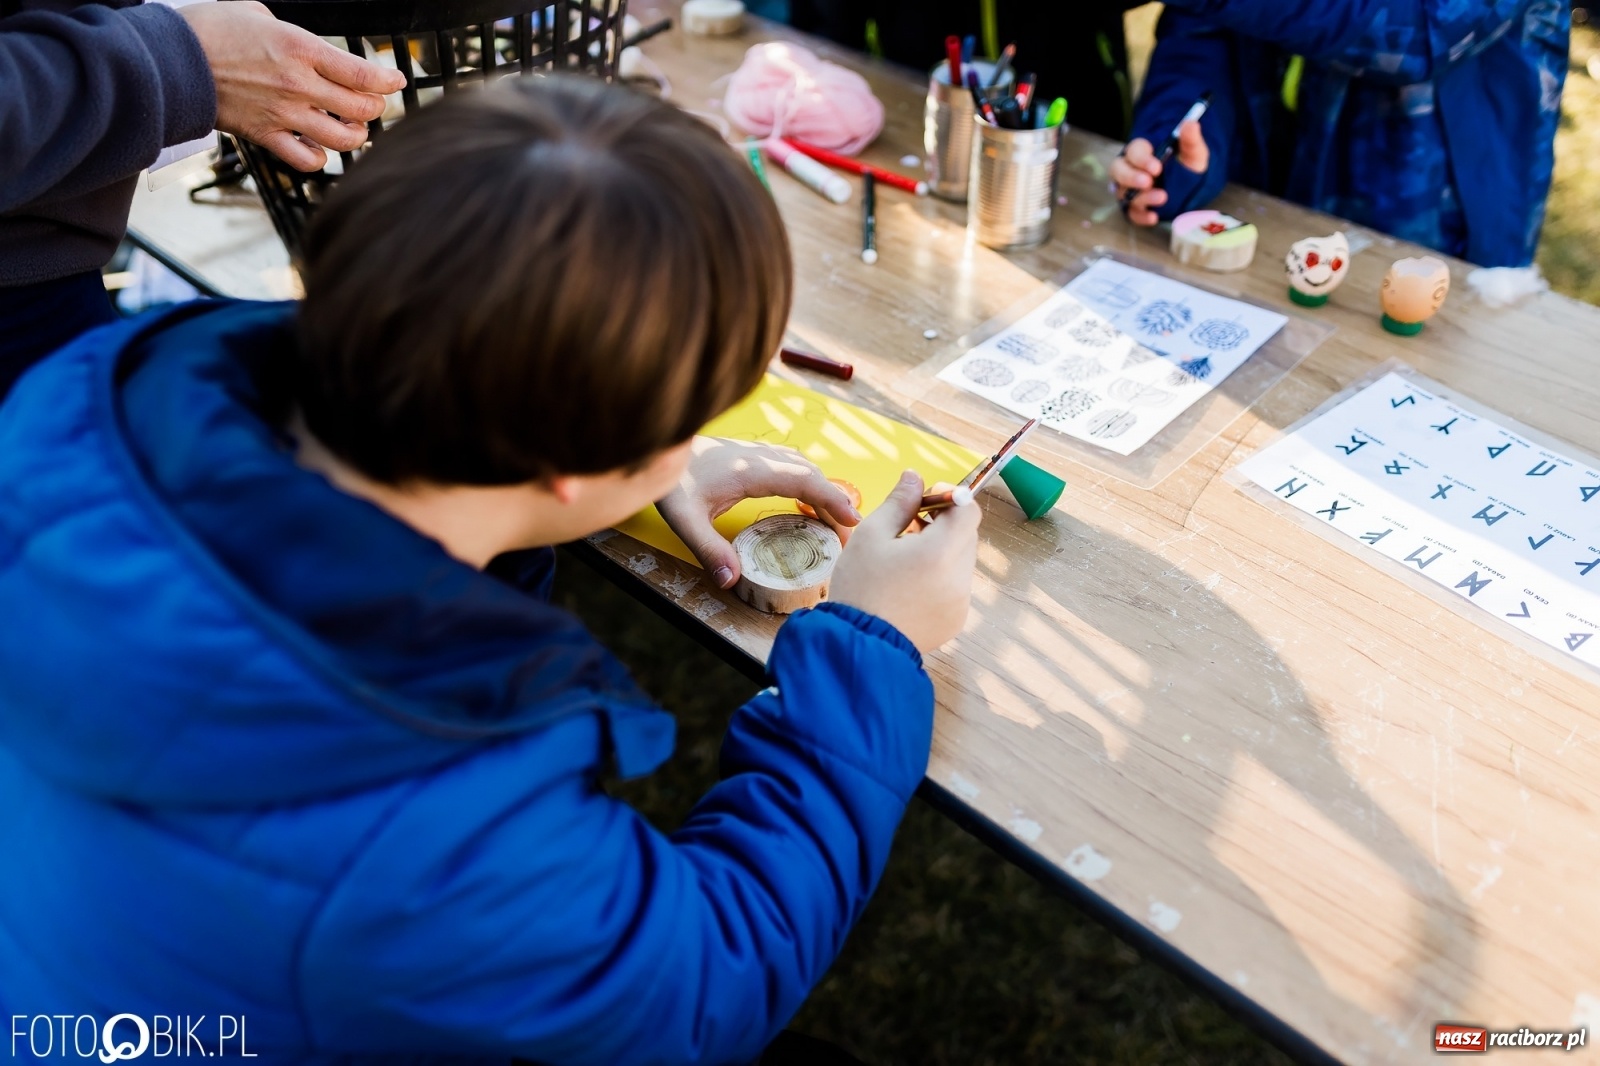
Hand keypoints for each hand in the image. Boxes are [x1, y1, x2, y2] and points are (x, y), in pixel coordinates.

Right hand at [181, 1, 406, 171]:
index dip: (387, 81)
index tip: (395, 81)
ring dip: (357, 136)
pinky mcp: (265, 136)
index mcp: (301, 49)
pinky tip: (320, 148)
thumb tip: (307, 47)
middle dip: (375, 108)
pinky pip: (307, 160)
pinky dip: (321, 158)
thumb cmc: (209, 30)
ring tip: (354, 128)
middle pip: (362, 109)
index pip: (363, 74)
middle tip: (373, 103)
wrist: (171, 59)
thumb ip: (292, 34)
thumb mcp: (258, 14)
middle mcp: (299, 84)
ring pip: (343, 139)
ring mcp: (284, 114)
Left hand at [657, 437, 862, 588]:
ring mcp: (758, 454)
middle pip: (811, 475)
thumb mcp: (685, 519)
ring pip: (803, 468)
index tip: (854, 520)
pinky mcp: (752, 456)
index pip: (805, 481)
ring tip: (833, 522)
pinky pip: (791, 467)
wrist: (658, 446)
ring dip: (822, 491)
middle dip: (834, 502)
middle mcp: (762, 458)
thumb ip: (709, 549)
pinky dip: (807, 483)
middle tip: (848, 535)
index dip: (833, 499)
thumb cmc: (671, 480)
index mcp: (754, 471)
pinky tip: (805, 501)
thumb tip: (731, 580)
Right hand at [829, 471, 980, 652]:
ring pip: (960, 561)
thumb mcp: (870, 535)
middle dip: (943, 524)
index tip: (925, 500)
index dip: (950, 497)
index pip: (969, 509)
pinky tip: (908, 586)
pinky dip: (939, 578)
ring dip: (941, 551)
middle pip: (966, 534)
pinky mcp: (956, 619)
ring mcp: (961, 602)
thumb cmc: (860, 587)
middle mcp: (959, 577)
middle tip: (908, 527)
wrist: (857, 644)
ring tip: (904, 560)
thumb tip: (914, 477)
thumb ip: (899, 502)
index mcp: (939, 552)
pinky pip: (955, 586)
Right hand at [1110, 120, 1208, 225]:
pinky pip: (1131, 214)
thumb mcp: (1193, 152)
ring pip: (1123, 193)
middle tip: (1147, 182)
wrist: (1191, 186)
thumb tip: (1190, 123)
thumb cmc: (1187, 164)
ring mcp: (1129, 190)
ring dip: (1140, 197)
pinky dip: (1141, 216)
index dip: (1142, 159)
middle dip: (1130, 177)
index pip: (1133, 151)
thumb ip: (1190, 140)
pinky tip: (1154, 217)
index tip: (1157, 167)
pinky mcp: (1134, 208)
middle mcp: (1129, 169)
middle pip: (1117, 171)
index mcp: (1141, 152)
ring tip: (1161, 198)